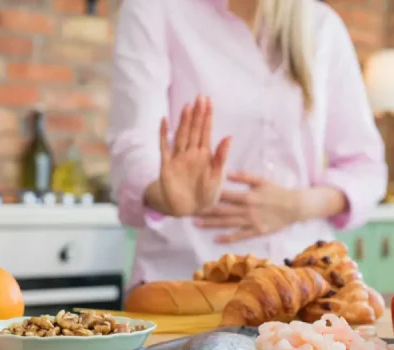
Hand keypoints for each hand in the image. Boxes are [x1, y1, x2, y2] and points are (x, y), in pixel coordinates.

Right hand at [158, 95, 231, 216]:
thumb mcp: (217, 177)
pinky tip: (164, 121)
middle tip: (199, 97)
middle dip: (197, 114)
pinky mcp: (167, 166)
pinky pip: (165, 148)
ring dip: (184, 121)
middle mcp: (192, 153)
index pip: (206, 131)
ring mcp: (179, 158)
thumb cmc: (206, 194)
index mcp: (205, 154)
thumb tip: (229, 137)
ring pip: (181, 135)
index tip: (208, 101)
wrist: (189, 209)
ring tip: (187, 106)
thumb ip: (221, 157)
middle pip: (194, 130)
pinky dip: (164, 135)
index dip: (207, 116)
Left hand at [195, 172, 302, 242]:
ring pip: (227, 224)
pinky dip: (228, 237)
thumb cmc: (277, 191)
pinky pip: (240, 235)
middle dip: (205, 211)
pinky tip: (215, 238)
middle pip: (222, 211)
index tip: (195, 195)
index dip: (208, 196)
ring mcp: (251, 222)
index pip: (224, 195)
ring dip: (211, 224)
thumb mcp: (261, 180)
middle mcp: (247, 210)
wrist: (295, 207)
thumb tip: (227, 172)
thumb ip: (244, 177)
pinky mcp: (256, 231)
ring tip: (196, 224)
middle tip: (189, 212)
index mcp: (247, 195)